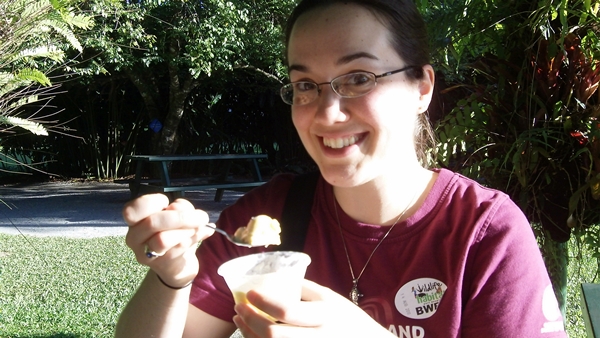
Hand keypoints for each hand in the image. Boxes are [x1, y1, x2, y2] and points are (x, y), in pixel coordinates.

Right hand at [122, 194, 214, 287]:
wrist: (177, 264)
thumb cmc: (174, 233)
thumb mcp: (175, 216)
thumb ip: (179, 209)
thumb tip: (182, 209)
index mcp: (135, 222)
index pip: (131, 210)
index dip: (153, 202)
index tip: (167, 203)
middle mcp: (135, 239)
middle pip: (151, 223)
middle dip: (180, 216)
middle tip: (200, 216)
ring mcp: (147, 255)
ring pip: (162, 240)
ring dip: (187, 230)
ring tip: (200, 227)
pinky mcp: (162, 265)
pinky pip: (177, 249)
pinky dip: (195, 237)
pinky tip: (205, 232)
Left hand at [232, 280, 393, 337]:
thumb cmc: (348, 318)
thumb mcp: (331, 298)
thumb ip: (305, 289)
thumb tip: (276, 279)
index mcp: (324, 315)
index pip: (287, 310)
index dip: (264, 302)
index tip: (250, 293)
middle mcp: (318, 336)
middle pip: (274, 334)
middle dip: (251, 320)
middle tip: (239, 306)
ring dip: (250, 334)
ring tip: (240, 319)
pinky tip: (251, 334)